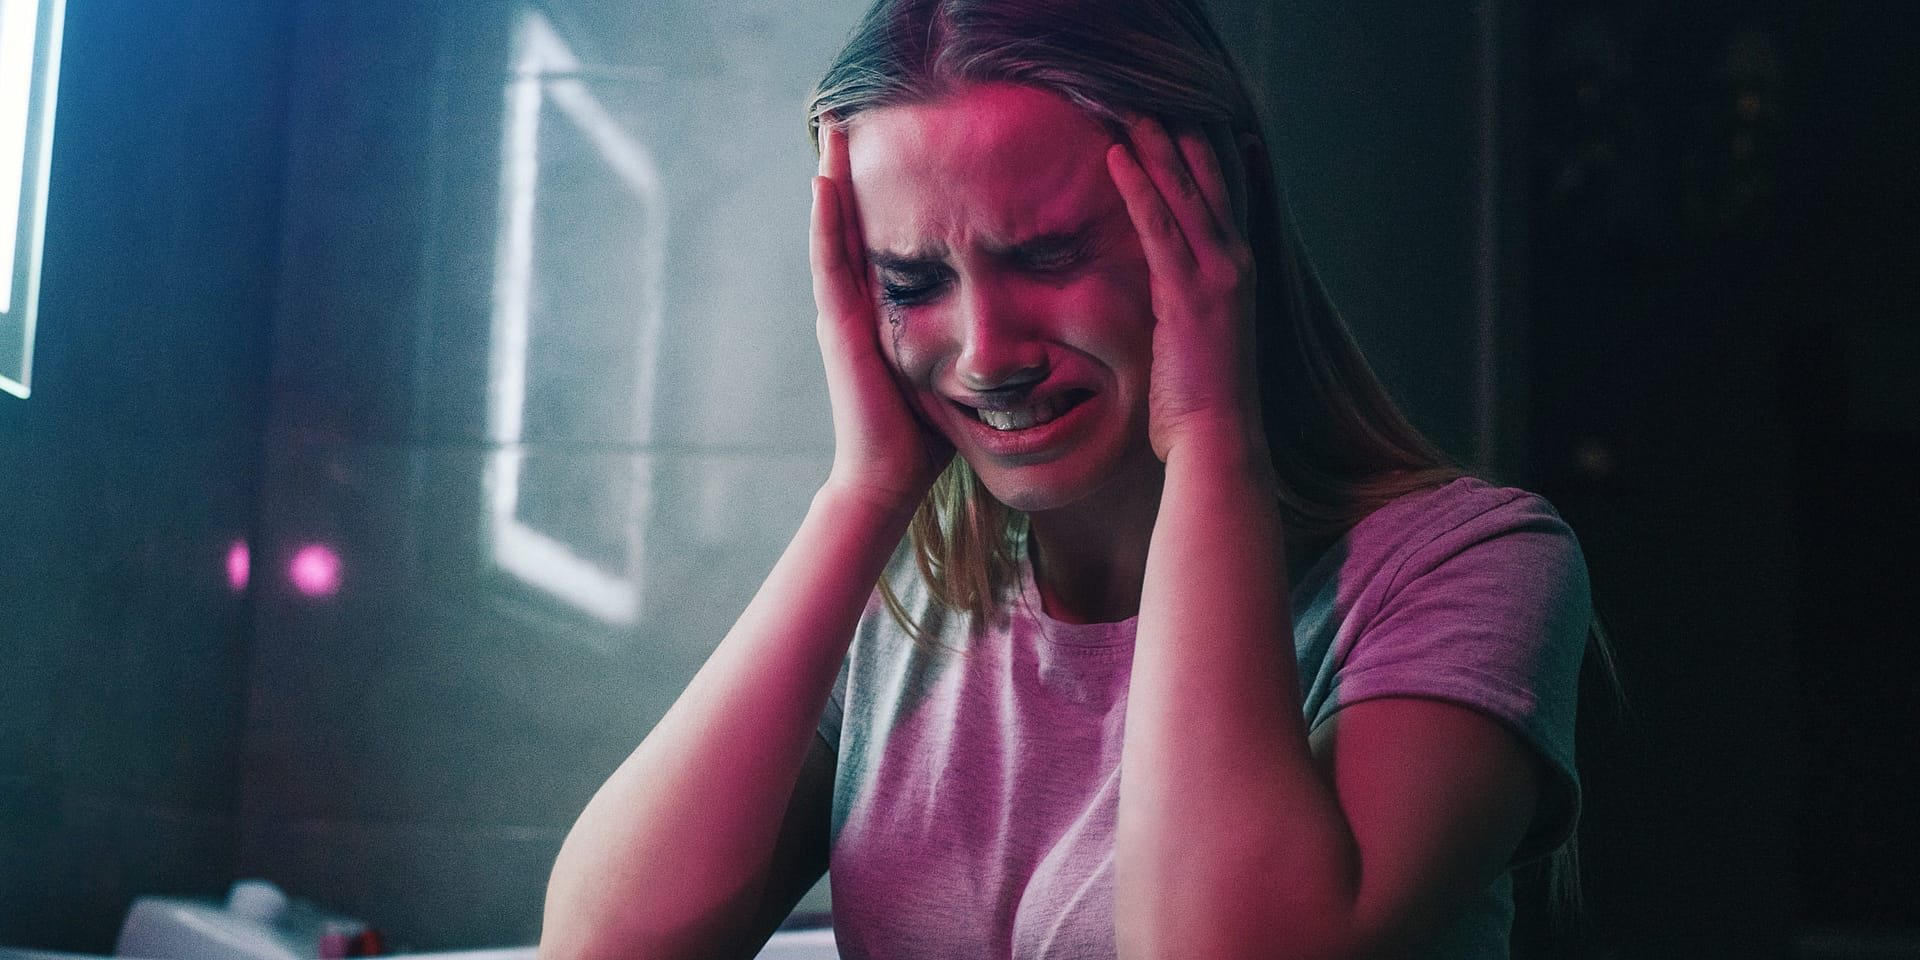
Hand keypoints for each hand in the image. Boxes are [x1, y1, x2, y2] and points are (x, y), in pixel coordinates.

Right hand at [811, 119, 952, 512]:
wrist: (891, 477)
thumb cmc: (927, 433)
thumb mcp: (955, 370)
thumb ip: (976, 341)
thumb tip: (1027, 329)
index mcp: (881, 310)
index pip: (881, 236)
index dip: (882, 190)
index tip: (895, 143)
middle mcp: (854, 304)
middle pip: (851, 219)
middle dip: (851, 167)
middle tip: (853, 112)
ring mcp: (840, 312)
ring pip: (833, 227)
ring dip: (833, 175)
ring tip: (836, 125)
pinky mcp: (838, 325)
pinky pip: (830, 260)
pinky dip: (826, 218)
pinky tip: (825, 179)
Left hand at [1106, 117, 1265, 464]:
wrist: (1219, 441)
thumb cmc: (1201, 402)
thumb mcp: (1197, 340)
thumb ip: (1185, 303)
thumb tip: (1166, 290)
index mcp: (1238, 272)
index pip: (1227, 196)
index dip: (1210, 152)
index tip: (1191, 113)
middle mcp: (1236, 264)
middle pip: (1210, 180)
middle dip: (1182, 133)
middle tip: (1153, 93)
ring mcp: (1218, 277)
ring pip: (1187, 193)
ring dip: (1158, 145)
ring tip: (1130, 106)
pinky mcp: (1190, 295)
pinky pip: (1160, 227)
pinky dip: (1140, 187)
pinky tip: (1118, 155)